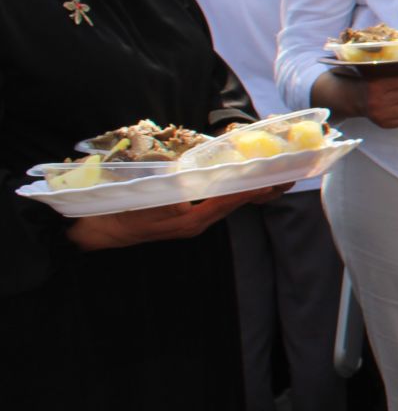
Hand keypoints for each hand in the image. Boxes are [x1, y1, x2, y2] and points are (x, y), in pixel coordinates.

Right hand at [68, 184, 287, 251]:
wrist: (101, 231)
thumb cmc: (121, 214)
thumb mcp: (143, 204)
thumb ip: (167, 201)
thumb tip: (186, 198)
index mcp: (189, 221)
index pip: (225, 203)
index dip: (247, 191)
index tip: (268, 181)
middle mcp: (196, 224)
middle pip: (232, 205)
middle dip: (258, 192)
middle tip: (284, 178)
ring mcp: (191, 223)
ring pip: (226, 206)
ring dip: (248, 193)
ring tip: (272, 181)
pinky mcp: (185, 219)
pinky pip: (214, 206)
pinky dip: (230, 195)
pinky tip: (240, 186)